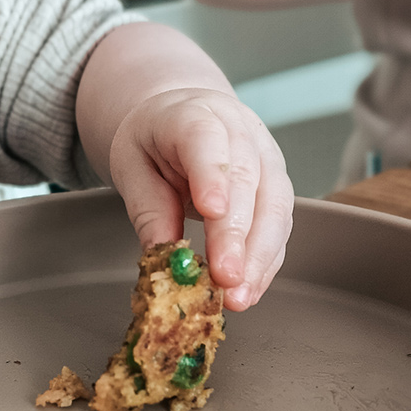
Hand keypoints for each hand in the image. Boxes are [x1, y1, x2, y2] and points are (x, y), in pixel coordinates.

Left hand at [107, 88, 294, 310]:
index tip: (212, 212)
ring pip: (275, 206)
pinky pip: (280, 226)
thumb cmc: (155, 138)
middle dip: (238, 234)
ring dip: (259, 257)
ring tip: (239, 296)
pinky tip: (250, 288)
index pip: (207, 139)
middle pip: (247, 180)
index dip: (212, 176)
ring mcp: (266, 157)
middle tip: (226, 277)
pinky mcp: (278, 186)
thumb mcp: (131, 163)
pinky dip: (266, 261)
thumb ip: (146, 206)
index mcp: (194, 114)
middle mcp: (240, 130)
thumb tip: (162, 253)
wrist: (182, 115)